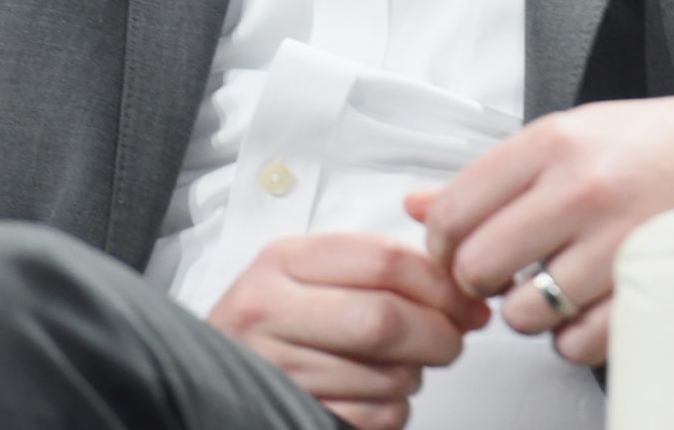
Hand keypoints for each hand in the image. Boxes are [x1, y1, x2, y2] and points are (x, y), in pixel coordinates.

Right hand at [207, 231, 490, 429]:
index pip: (383, 259)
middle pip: (387, 319)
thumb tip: (463, 289)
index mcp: (283, 261)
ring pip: (386, 374)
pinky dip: (393, 410)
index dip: (440, 282)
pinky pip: (372, 416)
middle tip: (451, 339)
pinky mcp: (290, 413)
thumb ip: (378, 265)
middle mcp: (269, 310)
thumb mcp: (310, 273)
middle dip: (439, 334)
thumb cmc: (275, 324)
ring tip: (402, 366)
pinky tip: (376, 394)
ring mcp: (275, 368)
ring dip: (414, 376)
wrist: (210, 377)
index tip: (464, 299)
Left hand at [411, 85, 673, 365]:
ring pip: (524, 314)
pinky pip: (576, 344)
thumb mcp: (579, 135)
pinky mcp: (649, 290)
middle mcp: (579, 189)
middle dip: (485, 284)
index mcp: (554, 142)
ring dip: (535, 314)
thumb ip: (497, 174)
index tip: (460, 257)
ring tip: (564, 287)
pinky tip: (599, 306)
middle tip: (509, 276)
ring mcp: (615, 242)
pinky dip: (578, 339)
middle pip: (478, 267)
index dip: (444, 248)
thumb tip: (421, 204)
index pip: (453, 211)